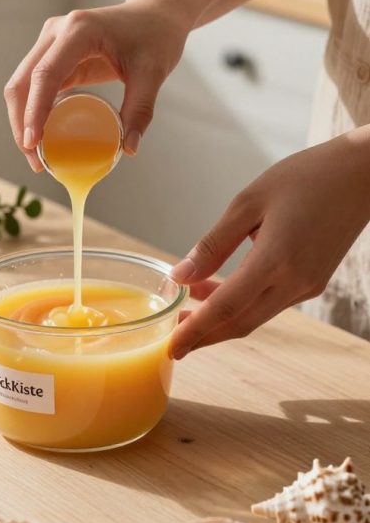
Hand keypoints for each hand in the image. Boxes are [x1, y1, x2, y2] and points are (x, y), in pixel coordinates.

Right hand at [4, 0, 190, 170]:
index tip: (33, 143)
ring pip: (22, 85)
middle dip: (22, 123)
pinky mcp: (54, 54)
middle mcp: (57, 32)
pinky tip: (43, 138)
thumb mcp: (153, 73)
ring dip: (23, 121)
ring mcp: (51, 42)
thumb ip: (140, 110)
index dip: (34, 110)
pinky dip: (34, 112)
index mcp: (79, 31)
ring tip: (37, 157)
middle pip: (23, 81)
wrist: (156, 15)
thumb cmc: (156, 37)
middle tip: (36, 162)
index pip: (45, 73)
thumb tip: (129, 148)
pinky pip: (35, 86)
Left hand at [169, 130, 369, 357]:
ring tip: (188, 301)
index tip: (171, 346)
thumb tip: (181, 275)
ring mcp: (307, 286)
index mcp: (277, 259)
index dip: (195, 329)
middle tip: (171, 335)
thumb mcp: (249, 202)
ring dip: (221, 315)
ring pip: (255, 315)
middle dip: (204, 334)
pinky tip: (219, 286)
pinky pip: (270, 302)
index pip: (227, 307)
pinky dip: (242, 302)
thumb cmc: (306, 177)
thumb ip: (214, 243)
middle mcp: (295, 282)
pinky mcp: (313, 282)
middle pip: (241, 323)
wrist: (362, 175)